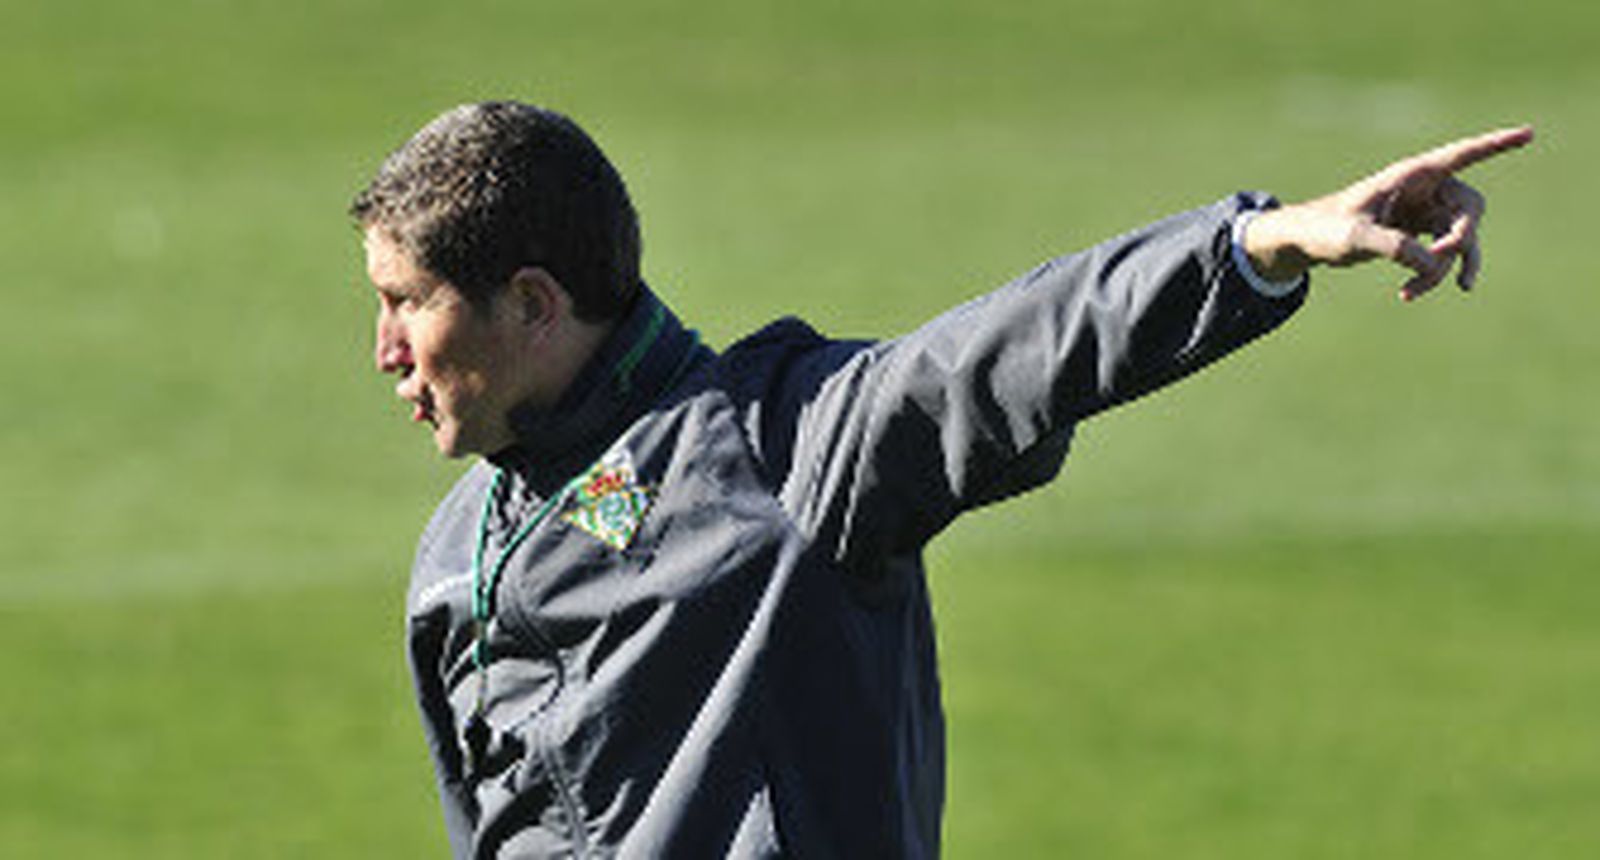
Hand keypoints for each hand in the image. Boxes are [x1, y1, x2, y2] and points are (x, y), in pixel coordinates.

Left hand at [1243, 126, 1533, 300]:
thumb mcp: (1354, 238)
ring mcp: (1425, 211)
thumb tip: (1432, 265)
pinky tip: (1406, 294)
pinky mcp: (1419, 233)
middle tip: (1435, 263)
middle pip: (1470, 210)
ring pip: (1459, 240)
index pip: (1462, 155)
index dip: (1496, 145)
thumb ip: (1393, 246)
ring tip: (1411, 294)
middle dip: (1459, 241)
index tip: (1529, 134)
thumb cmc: (1325, 228)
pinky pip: (1443, 256)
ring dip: (1445, 270)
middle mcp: (1424, 190)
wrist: (1306, 242)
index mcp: (1411, 175)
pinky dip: (1432, 276)